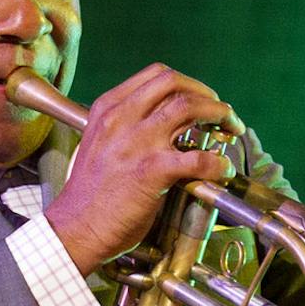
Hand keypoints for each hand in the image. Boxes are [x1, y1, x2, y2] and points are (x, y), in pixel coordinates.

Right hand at [41, 62, 243, 274]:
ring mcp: (138, 143)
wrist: (74, 230)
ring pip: (190, 107)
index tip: (199, 97)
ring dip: (220, 115)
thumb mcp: (97, 145)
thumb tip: (161, 126)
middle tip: (220, 111)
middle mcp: (121, 119)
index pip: (156, 76)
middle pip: (175, 83)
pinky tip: (223, 171)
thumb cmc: (87, 197)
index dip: (187, 83)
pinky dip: (219, 163)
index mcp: (107, 110)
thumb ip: (123, 129)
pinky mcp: (152, 171)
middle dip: (206, 93)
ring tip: (231, 128)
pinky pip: (199, 158)